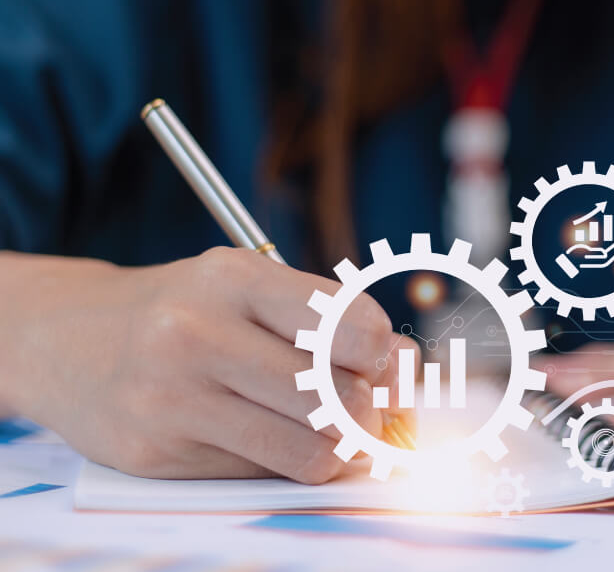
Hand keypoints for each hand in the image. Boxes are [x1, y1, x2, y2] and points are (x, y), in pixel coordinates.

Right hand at [0, 247, 414, 482]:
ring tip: (331, 434)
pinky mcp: (155, 453)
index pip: (353, 326)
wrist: (66, 337)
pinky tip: (270, 440)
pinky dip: (282, 466)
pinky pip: (258, 475)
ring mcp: (172, 397)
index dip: (385, 355)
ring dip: (337, 451)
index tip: (382, 363)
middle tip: (365, 410)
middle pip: (337, 396)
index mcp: (235, 278)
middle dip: (369, 412)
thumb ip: (328, 319)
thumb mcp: (251, 287)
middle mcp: (198, 332)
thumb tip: (407, 365)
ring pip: (307, 451)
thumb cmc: (184, 310)